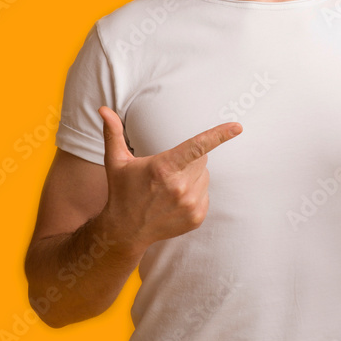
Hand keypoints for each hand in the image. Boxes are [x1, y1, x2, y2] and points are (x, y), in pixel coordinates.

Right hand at [98, 106, 241, 250]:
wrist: (125, 231)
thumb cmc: (122, 190)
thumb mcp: (115, 161)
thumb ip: (112, 132)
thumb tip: (102, 109)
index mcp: (163, 168)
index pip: (197, 147)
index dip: (218, 135)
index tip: (237, 127)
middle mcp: (180, 187)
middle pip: (202, 159)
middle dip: (189, 159)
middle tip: (168, 169)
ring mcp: (190, 204)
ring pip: (205, 175)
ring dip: (193, 175)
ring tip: (169, 187)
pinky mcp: (197, 217)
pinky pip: (206, 193)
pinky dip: (195, 192)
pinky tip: (175, 200)